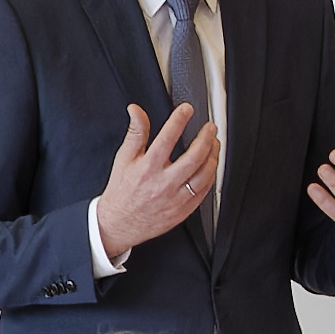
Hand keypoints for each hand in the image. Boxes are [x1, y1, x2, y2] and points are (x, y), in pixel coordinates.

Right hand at [90, 100, 220, 266]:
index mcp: (148, 168)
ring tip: (214, 145)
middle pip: (193, 157)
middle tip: (210, 128)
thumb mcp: (124, 159)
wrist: (120, 224)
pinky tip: (211, 166)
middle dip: (206, 138)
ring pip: (204, 175)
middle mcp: (163, 183)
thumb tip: (136, 111)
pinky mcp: (183, 210)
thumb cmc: (122, 191)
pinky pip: (204, 192)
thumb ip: (135, 133)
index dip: (179, 120)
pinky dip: (211, 176)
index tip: (187, 109)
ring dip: (213, 157)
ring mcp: (176, 198)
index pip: (167, 138)